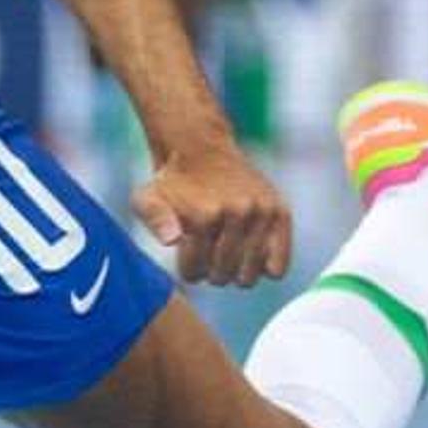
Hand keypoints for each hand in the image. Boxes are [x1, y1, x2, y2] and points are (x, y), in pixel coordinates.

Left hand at [133, 131, 290, 290]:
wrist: (203, 150)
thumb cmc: (172, 183)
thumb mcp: (147, 198)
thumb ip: (153, 219)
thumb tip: (172, 240)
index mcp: (205, 214)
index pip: (194, 272)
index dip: (187, 269)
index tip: (187, 255)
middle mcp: (238, 213)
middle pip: (222, 277)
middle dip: (210, 271)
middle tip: (207, 254)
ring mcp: (262, 213)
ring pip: (249, 276)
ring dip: (234, 273)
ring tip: (225, 254)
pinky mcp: (280, 213)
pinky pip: (277, 268)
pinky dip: (264, 268)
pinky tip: (250, 254)